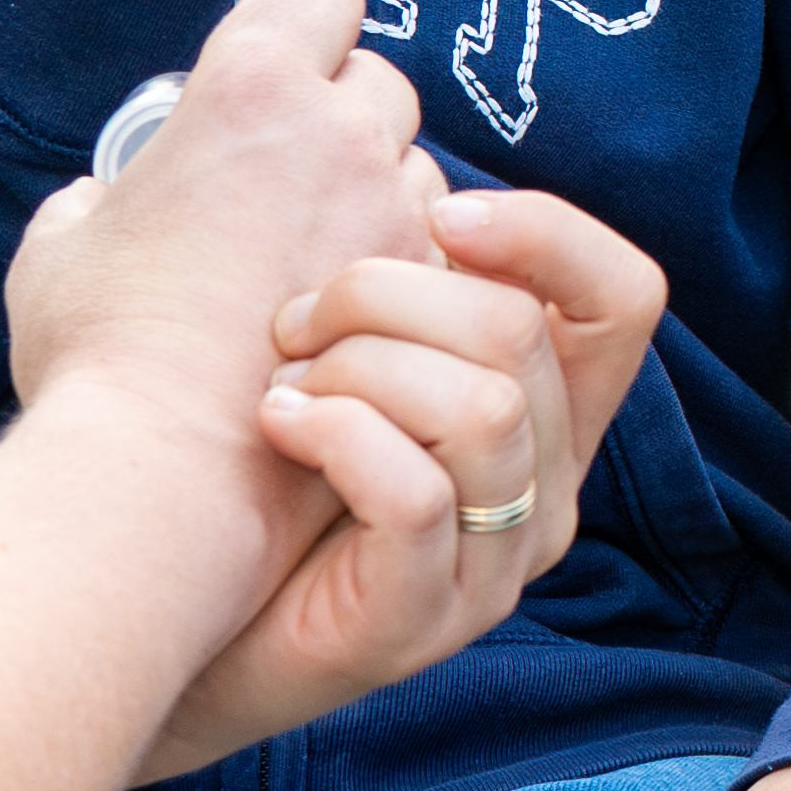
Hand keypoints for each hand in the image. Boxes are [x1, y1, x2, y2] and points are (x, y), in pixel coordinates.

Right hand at [0, 0, 436, 434]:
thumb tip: (103, 199)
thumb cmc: (101, 354)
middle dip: (341, 117)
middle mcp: (341, 134)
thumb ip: (96, 198)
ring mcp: (396, 214)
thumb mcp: (58, 249)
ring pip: (418, 170)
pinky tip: (351, 324)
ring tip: (313, 265)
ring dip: (379, 198)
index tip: (274, 61)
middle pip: (378, 82)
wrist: (170, 472)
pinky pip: (439, 255)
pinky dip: (405, 274)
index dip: (298, 17)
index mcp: (248, 89)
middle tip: (286, 183)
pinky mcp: (431, 296)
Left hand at [141, 199, 674, 767]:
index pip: (625, 297)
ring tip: (282, 382)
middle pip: (521, 332)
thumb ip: (402, 285)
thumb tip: (404, 167)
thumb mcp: (351, 351)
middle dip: (386, 290)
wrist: (166, 617)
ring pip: (481, 408)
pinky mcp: (419, 624)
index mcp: (545, 414)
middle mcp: (544, 492)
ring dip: (358, 367)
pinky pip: (417, 495)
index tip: (438, 212)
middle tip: (292, 318)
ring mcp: (488, 569)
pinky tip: (278, 424)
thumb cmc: (254, 467)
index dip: (547, 233)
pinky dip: (337, 434)